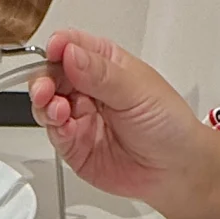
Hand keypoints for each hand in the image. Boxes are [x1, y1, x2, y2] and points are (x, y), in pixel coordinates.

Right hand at [28, 29, 219, 218]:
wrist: (174, 169)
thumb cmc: (167, 124)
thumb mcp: (137, 90)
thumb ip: (101, 74)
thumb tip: (71, 54)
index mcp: (106, 64)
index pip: (72, 47)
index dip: (59, 47)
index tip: (54, 52)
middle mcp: (89, 90)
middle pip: (52, 76)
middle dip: (44, 79)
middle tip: (45, 89)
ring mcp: (80, 118)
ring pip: (48, 105)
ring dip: (45, 105)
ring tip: (57, 109)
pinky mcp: (75, 147)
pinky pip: (55, 135)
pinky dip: (54, 129)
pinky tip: (63, 126)